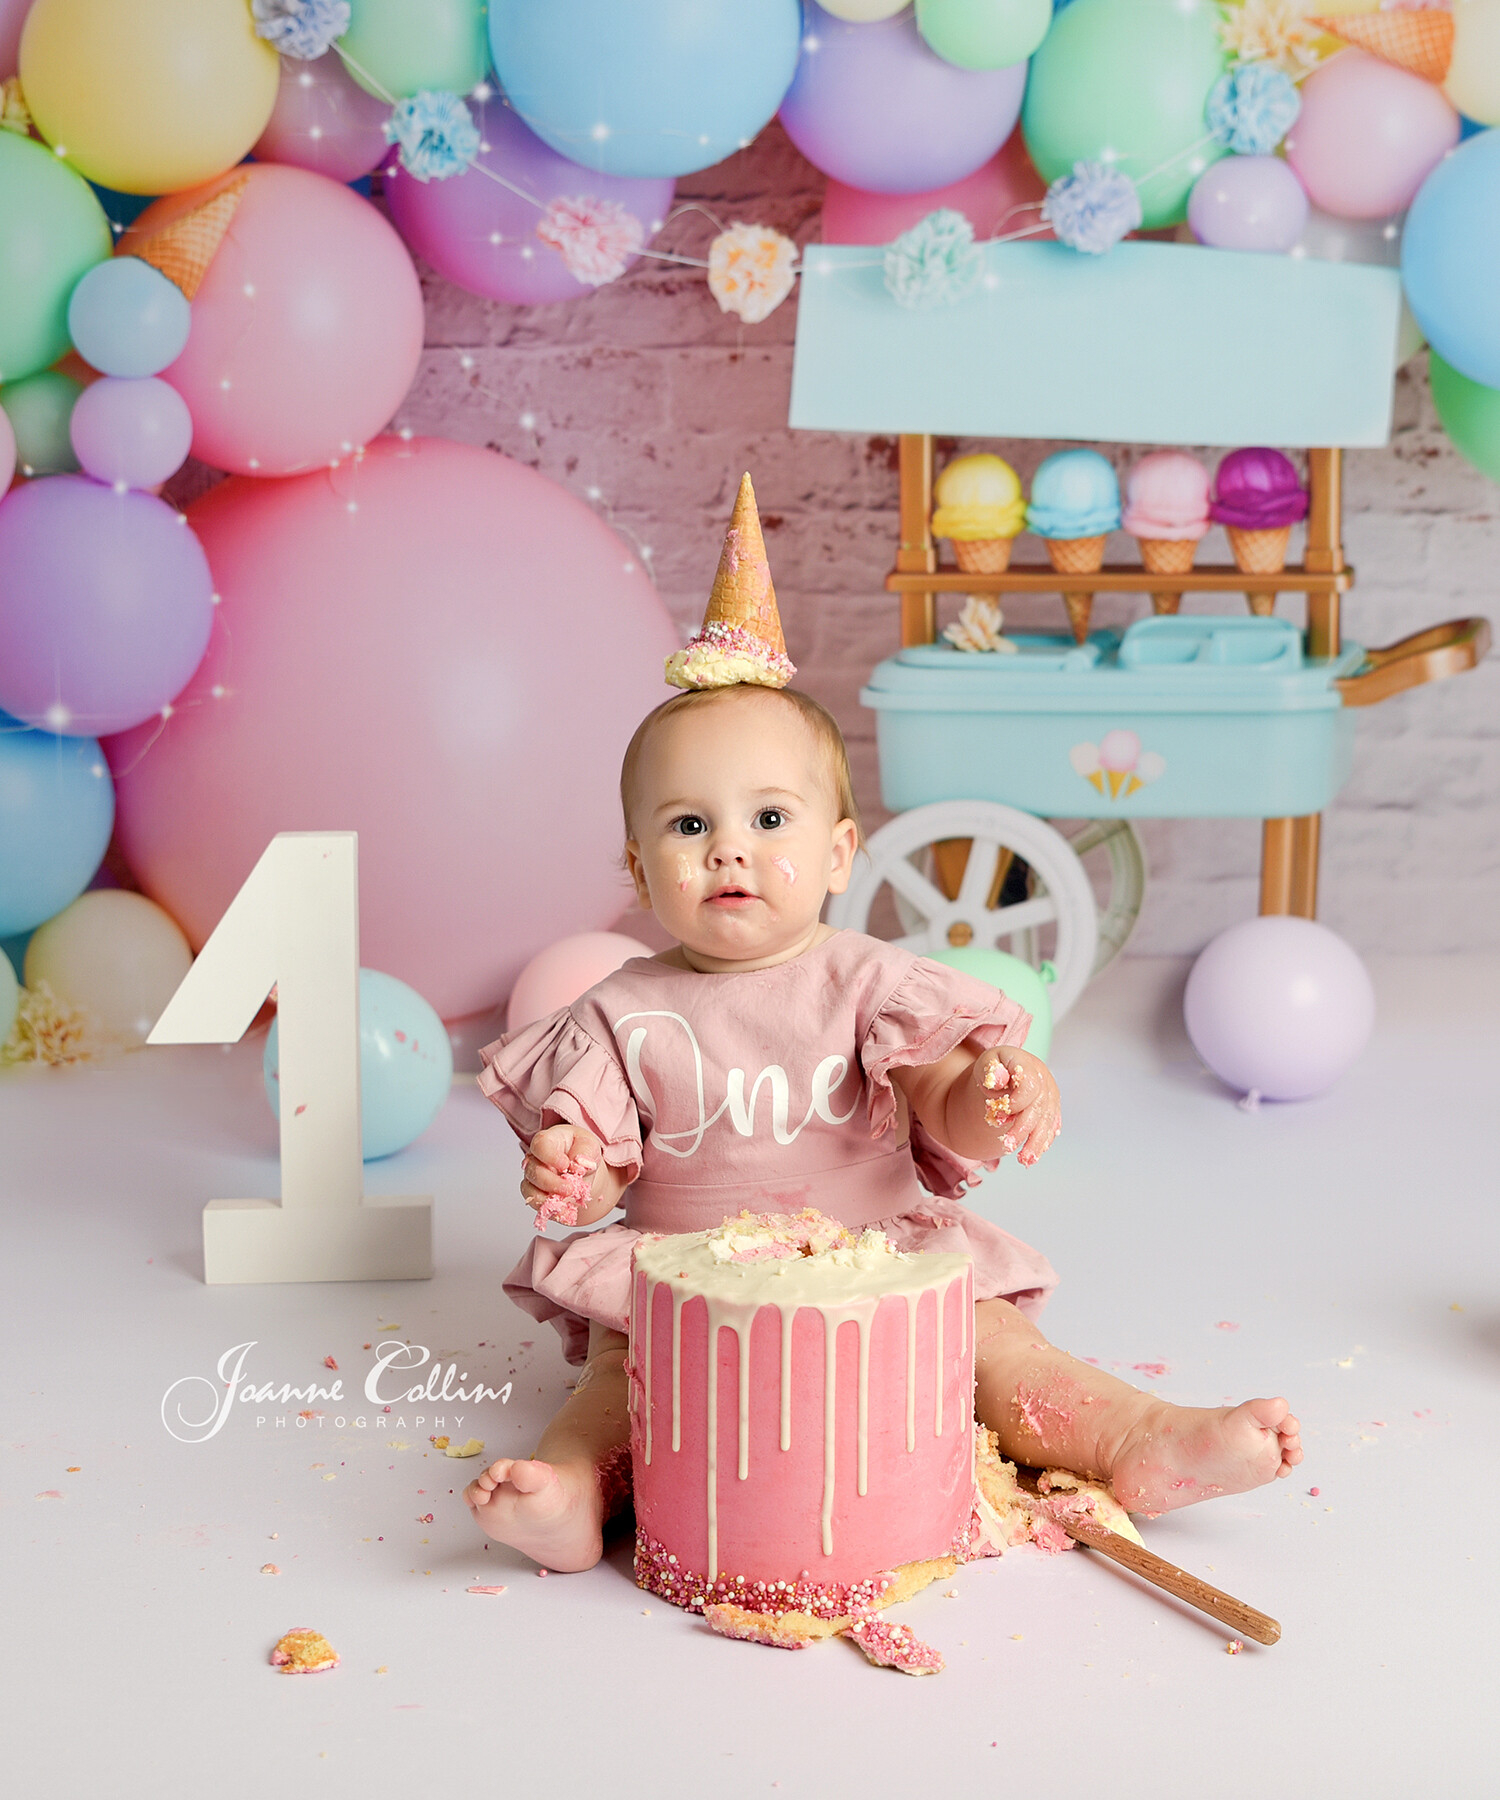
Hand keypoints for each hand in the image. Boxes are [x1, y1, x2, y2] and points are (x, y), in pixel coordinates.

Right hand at [521, 1123, 600, 1215]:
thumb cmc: (582, 1151)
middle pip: (534, 1170)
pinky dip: (551, 1211)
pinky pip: (536, 1205)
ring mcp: (533, 1178)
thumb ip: (586, 1152)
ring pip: (531, 1190)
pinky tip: (565, 1214)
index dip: (550, 1156)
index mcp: (548, 1141)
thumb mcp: (590, 1146)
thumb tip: (581, 1164)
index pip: (540, 1145)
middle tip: (570, 1189)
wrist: (582, 1171)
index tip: (565, 1165)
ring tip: (567, 1205)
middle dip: (551, 1183)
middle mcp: (535, 1159)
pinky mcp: (536, 1195)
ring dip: (548, 1200)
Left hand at [974, 1046, 1059, 1167]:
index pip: (1029, 1085)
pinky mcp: (1051, 1110)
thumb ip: (990, 1071)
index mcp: (1028, 1065)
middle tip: (1008, 1146)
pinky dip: (1042, 1143)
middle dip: (1023, 1129)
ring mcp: (1050, 1096)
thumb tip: (997, 1080)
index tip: (998, 1115)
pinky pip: (1050, 1128)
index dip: (1015, 1103)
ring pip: (1047, 1122)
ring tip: (1024, 1161)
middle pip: (1039, 1108)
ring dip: (1036, 1143)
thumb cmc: (993, 1069)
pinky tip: (1033, 1156)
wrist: (1005, 1073)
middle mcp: (1044, 1080)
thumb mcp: (986, 1064)